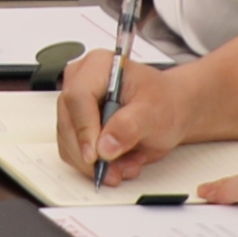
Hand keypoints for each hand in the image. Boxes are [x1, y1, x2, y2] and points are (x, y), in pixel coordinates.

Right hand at [56, 49, 194, 187]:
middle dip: (90, 154)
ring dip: (95, 163)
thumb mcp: (154, 111)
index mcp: (98, 66)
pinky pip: (73, 152)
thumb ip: (130, 126)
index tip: (97, 155)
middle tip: (115, 170)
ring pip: (68, 141)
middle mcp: (80, 81)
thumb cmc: (163, 102)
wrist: (169, 111)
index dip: (85, 128)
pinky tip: (119, 163)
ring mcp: (74, 105)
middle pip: (68, 122)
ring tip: (126, 165)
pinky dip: (94, 165)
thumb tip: (105, 147)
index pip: (78, 96)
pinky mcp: (74, 125)